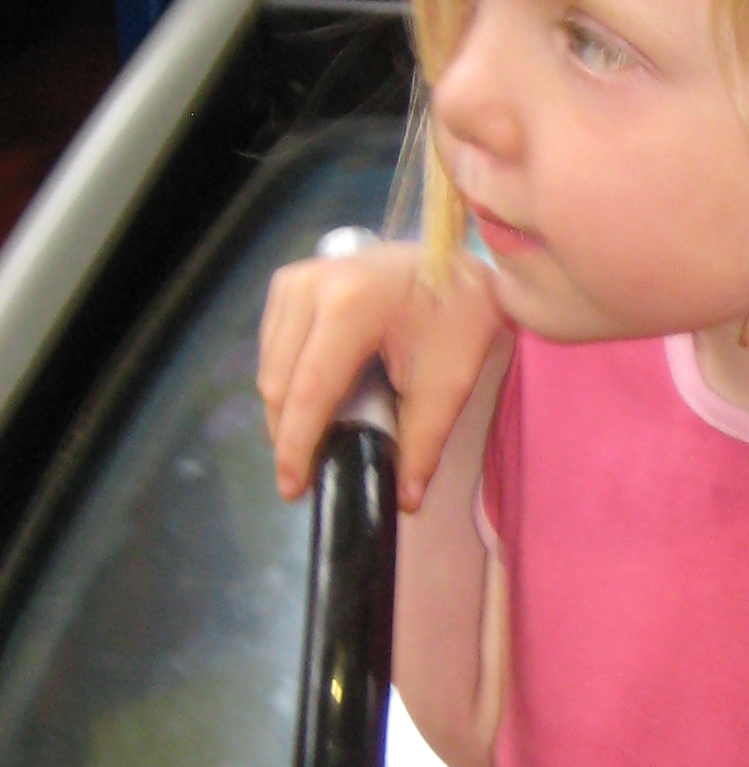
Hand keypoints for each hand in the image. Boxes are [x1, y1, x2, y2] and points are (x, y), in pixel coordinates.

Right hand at [259, 244, 507, 508]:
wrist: (458, 265)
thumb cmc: (459, 318)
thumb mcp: (449, 383)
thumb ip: (423, 443)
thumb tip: (406, 500)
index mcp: (351, 305)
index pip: (310, 389)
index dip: (297, 445)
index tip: (293, 489)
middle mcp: (310, 286)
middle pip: (280, 381)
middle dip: (288, 434)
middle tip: (305, 477)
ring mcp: (295, 280)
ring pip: (270, 365)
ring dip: (284, 411)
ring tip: (311, 444)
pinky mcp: (290, 282)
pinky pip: (274, 347)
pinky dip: (287, 382)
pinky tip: (311, 406)